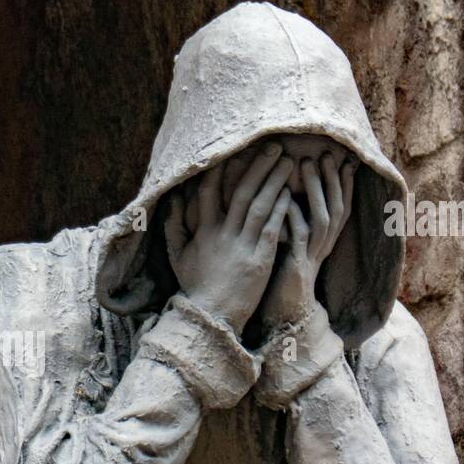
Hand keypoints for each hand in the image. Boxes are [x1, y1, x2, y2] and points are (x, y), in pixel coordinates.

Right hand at [166, 143, 292, 333]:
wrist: (211, 318)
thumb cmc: (195, 288)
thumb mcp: (178, 257)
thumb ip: (174, 227)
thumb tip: (173, 200)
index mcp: (203, 232)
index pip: (208, 192)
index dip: (219, 169)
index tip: (232, 150)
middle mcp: (223, 234)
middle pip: (241, 192)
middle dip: (258, 166)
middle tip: (274, 145)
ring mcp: (242, 245)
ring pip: (260, 205)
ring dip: (275, 181)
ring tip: (289, 162)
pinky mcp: (260, 258)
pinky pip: (273, 227)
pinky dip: (281, 208)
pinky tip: (291, 192)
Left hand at [256, 153, 355, 330]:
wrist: (283, 314)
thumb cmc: (284, 277)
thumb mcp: (294, 246)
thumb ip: (298, 224)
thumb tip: (291, 195)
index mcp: (324, 241)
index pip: (341, 207)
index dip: (344, 184)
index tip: (344, 160)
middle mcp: (323, 246)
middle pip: (336, 207)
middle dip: (332, 179)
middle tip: (324, 154)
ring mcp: (312, 255)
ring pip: (322, 217)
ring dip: (316, 189)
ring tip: (306, 164)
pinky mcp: (297, 265)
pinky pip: (299, 236)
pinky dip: (293, 215)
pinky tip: (286, 199)